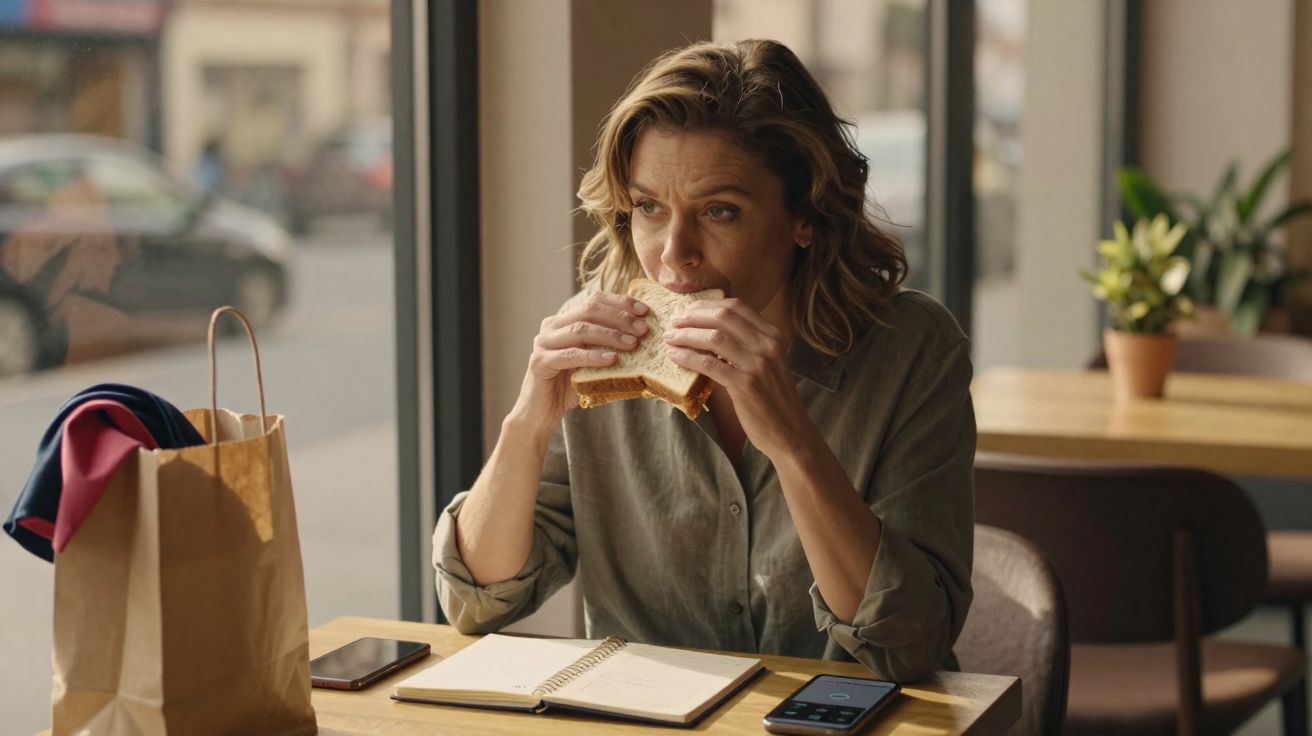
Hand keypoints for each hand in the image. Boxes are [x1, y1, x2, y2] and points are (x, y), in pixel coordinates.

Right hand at [513, 291, 649, 430]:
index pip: (594, 301)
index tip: (643, 311)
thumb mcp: (594, 362)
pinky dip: (593, 356)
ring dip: (610, 335)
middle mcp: (551, 326)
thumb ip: (609, 347)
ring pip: (581, 330)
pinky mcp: (540, 361)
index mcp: (564, 320)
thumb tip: (644, 338)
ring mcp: (543, 342)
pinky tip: (611, 359)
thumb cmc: (570, 387)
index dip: (620, 303)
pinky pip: (571, 355)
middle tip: (643, 330)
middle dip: (620, 318)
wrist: (542, 413)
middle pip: (589, 311)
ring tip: (632, 344)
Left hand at [663, 298, 808, 457]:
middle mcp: (767, 345)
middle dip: (693, 316)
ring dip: (686, 335)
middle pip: (723, 317)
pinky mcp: (745, 384)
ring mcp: (757, 364)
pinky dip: (687, 357)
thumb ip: (747, 345)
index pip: (736, 307)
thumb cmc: (773, 399)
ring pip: (714, 338)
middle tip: (674, 322)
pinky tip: (675, 357)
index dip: (708, 305)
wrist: (789, 432)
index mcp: (773, 336)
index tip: (688, 310)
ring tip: (670, 338)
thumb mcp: (767, 363)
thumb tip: (710, 332)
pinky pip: (709, 363)